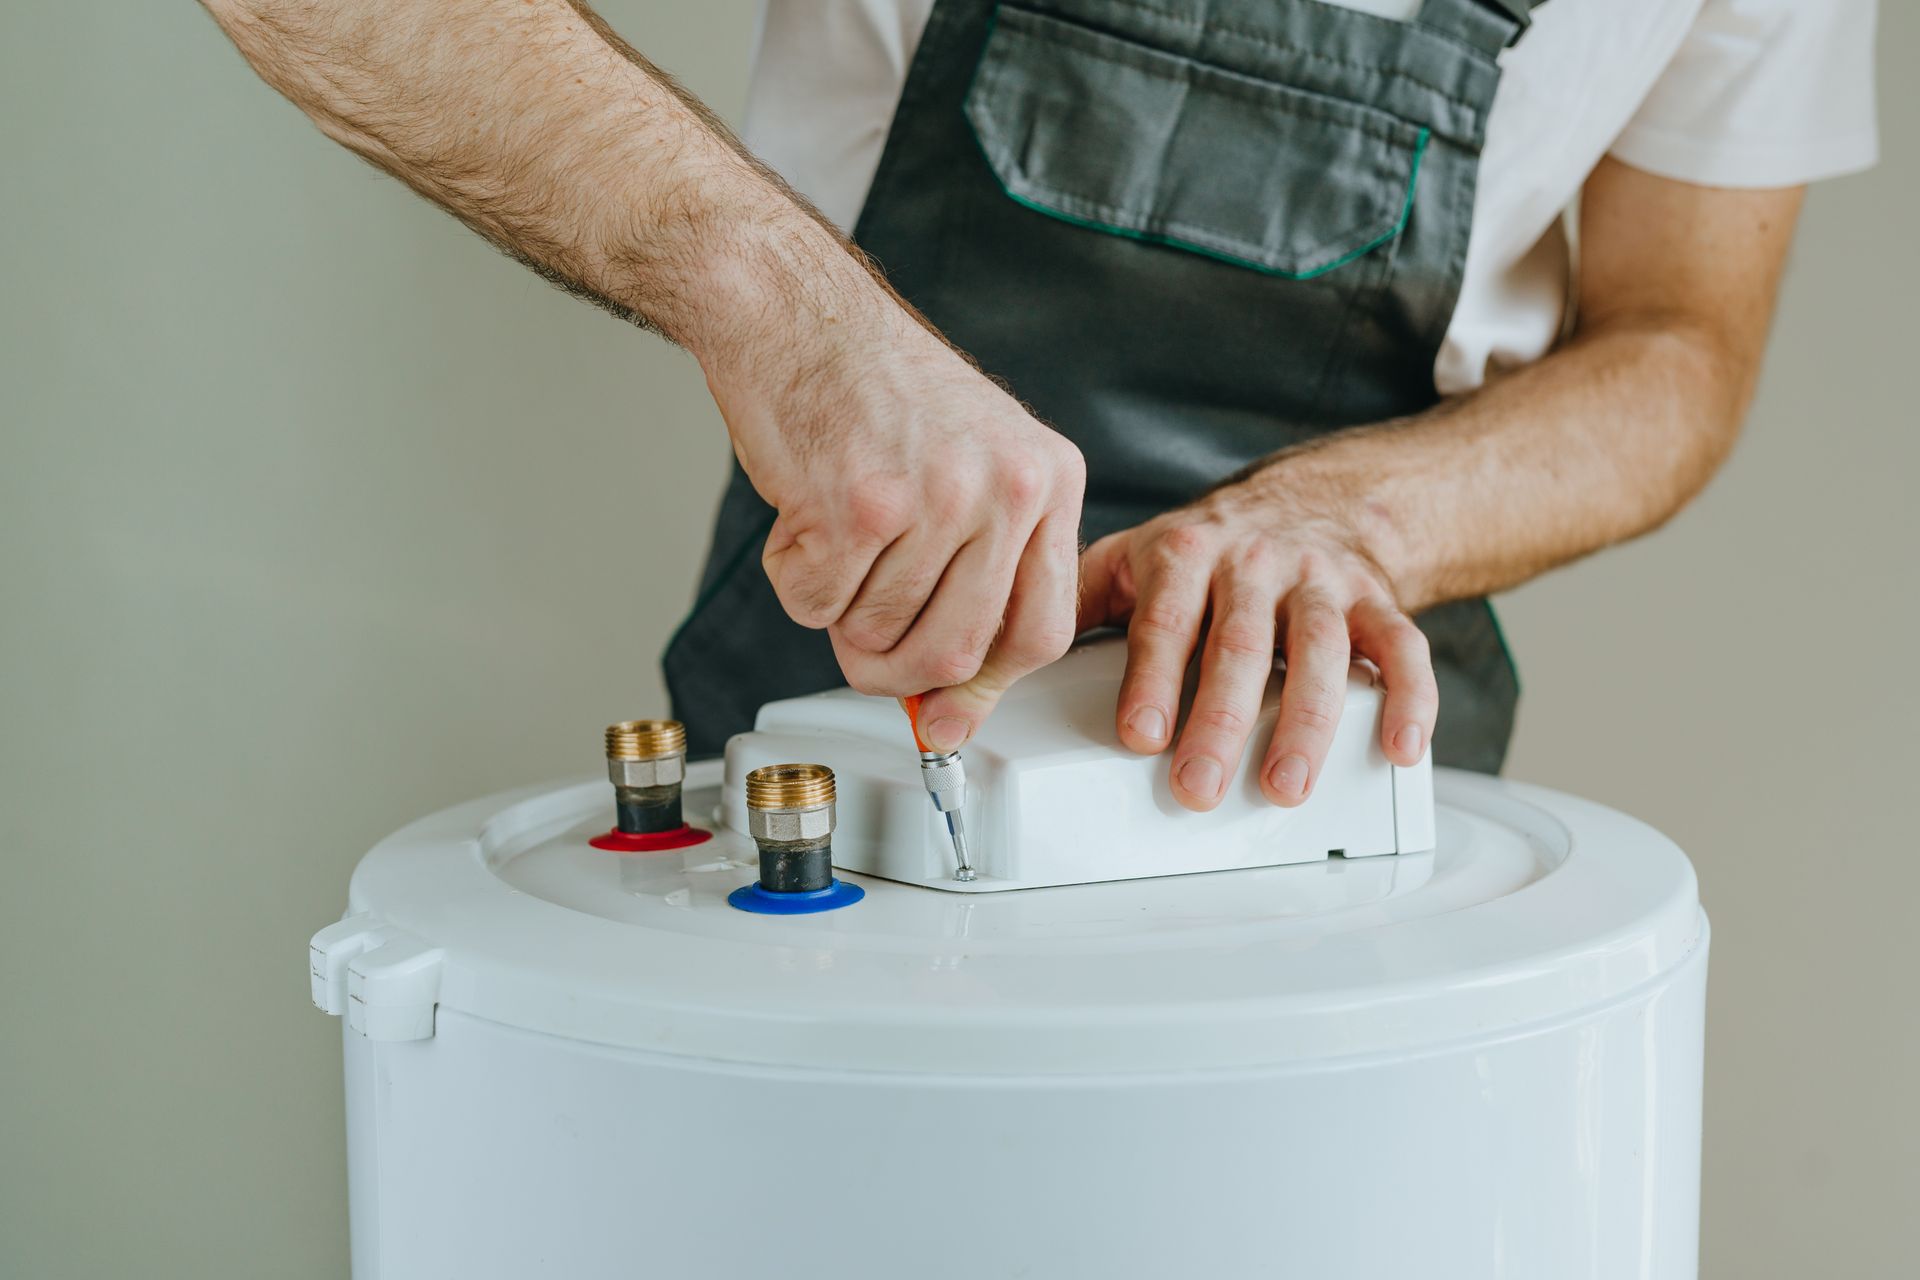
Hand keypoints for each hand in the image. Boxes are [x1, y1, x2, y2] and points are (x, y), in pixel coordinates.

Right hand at [715, 313, 1085, 751]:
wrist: (794, 312)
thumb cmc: (875, 387)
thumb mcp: (971, 469)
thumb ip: (979, 579)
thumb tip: (953, 709)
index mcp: (1049, 479)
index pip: (1041, 629)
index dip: (986, 684)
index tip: (948, 710)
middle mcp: (1007, 487)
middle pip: (960, 651)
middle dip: (898, 671)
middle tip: (863, 646)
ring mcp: (936, 496)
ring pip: (879, 633)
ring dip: (837, 612)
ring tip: (831, 539)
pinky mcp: (857, 504)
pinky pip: (819, 606)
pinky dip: (795, 582)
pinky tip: (802, 515)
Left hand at [1076, 458, 1434, 810]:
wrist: (1310, 502)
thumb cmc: (1205, 551)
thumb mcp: (1130, 560)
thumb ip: (1071, 605)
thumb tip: (995, 660)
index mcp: (1185, 551)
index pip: (1165, 617)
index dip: (1153, 676)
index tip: (1141, 734)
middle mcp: (1255, 562)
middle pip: (1240, 645)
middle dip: (1220, 722)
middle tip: (1197, 786)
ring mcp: (1320, 582)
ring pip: (1321, 650)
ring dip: (1307, 724)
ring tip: (1284, 787)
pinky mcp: (1377, 601)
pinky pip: (1403, 647)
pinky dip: (1409, 699)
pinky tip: (1399, 750)